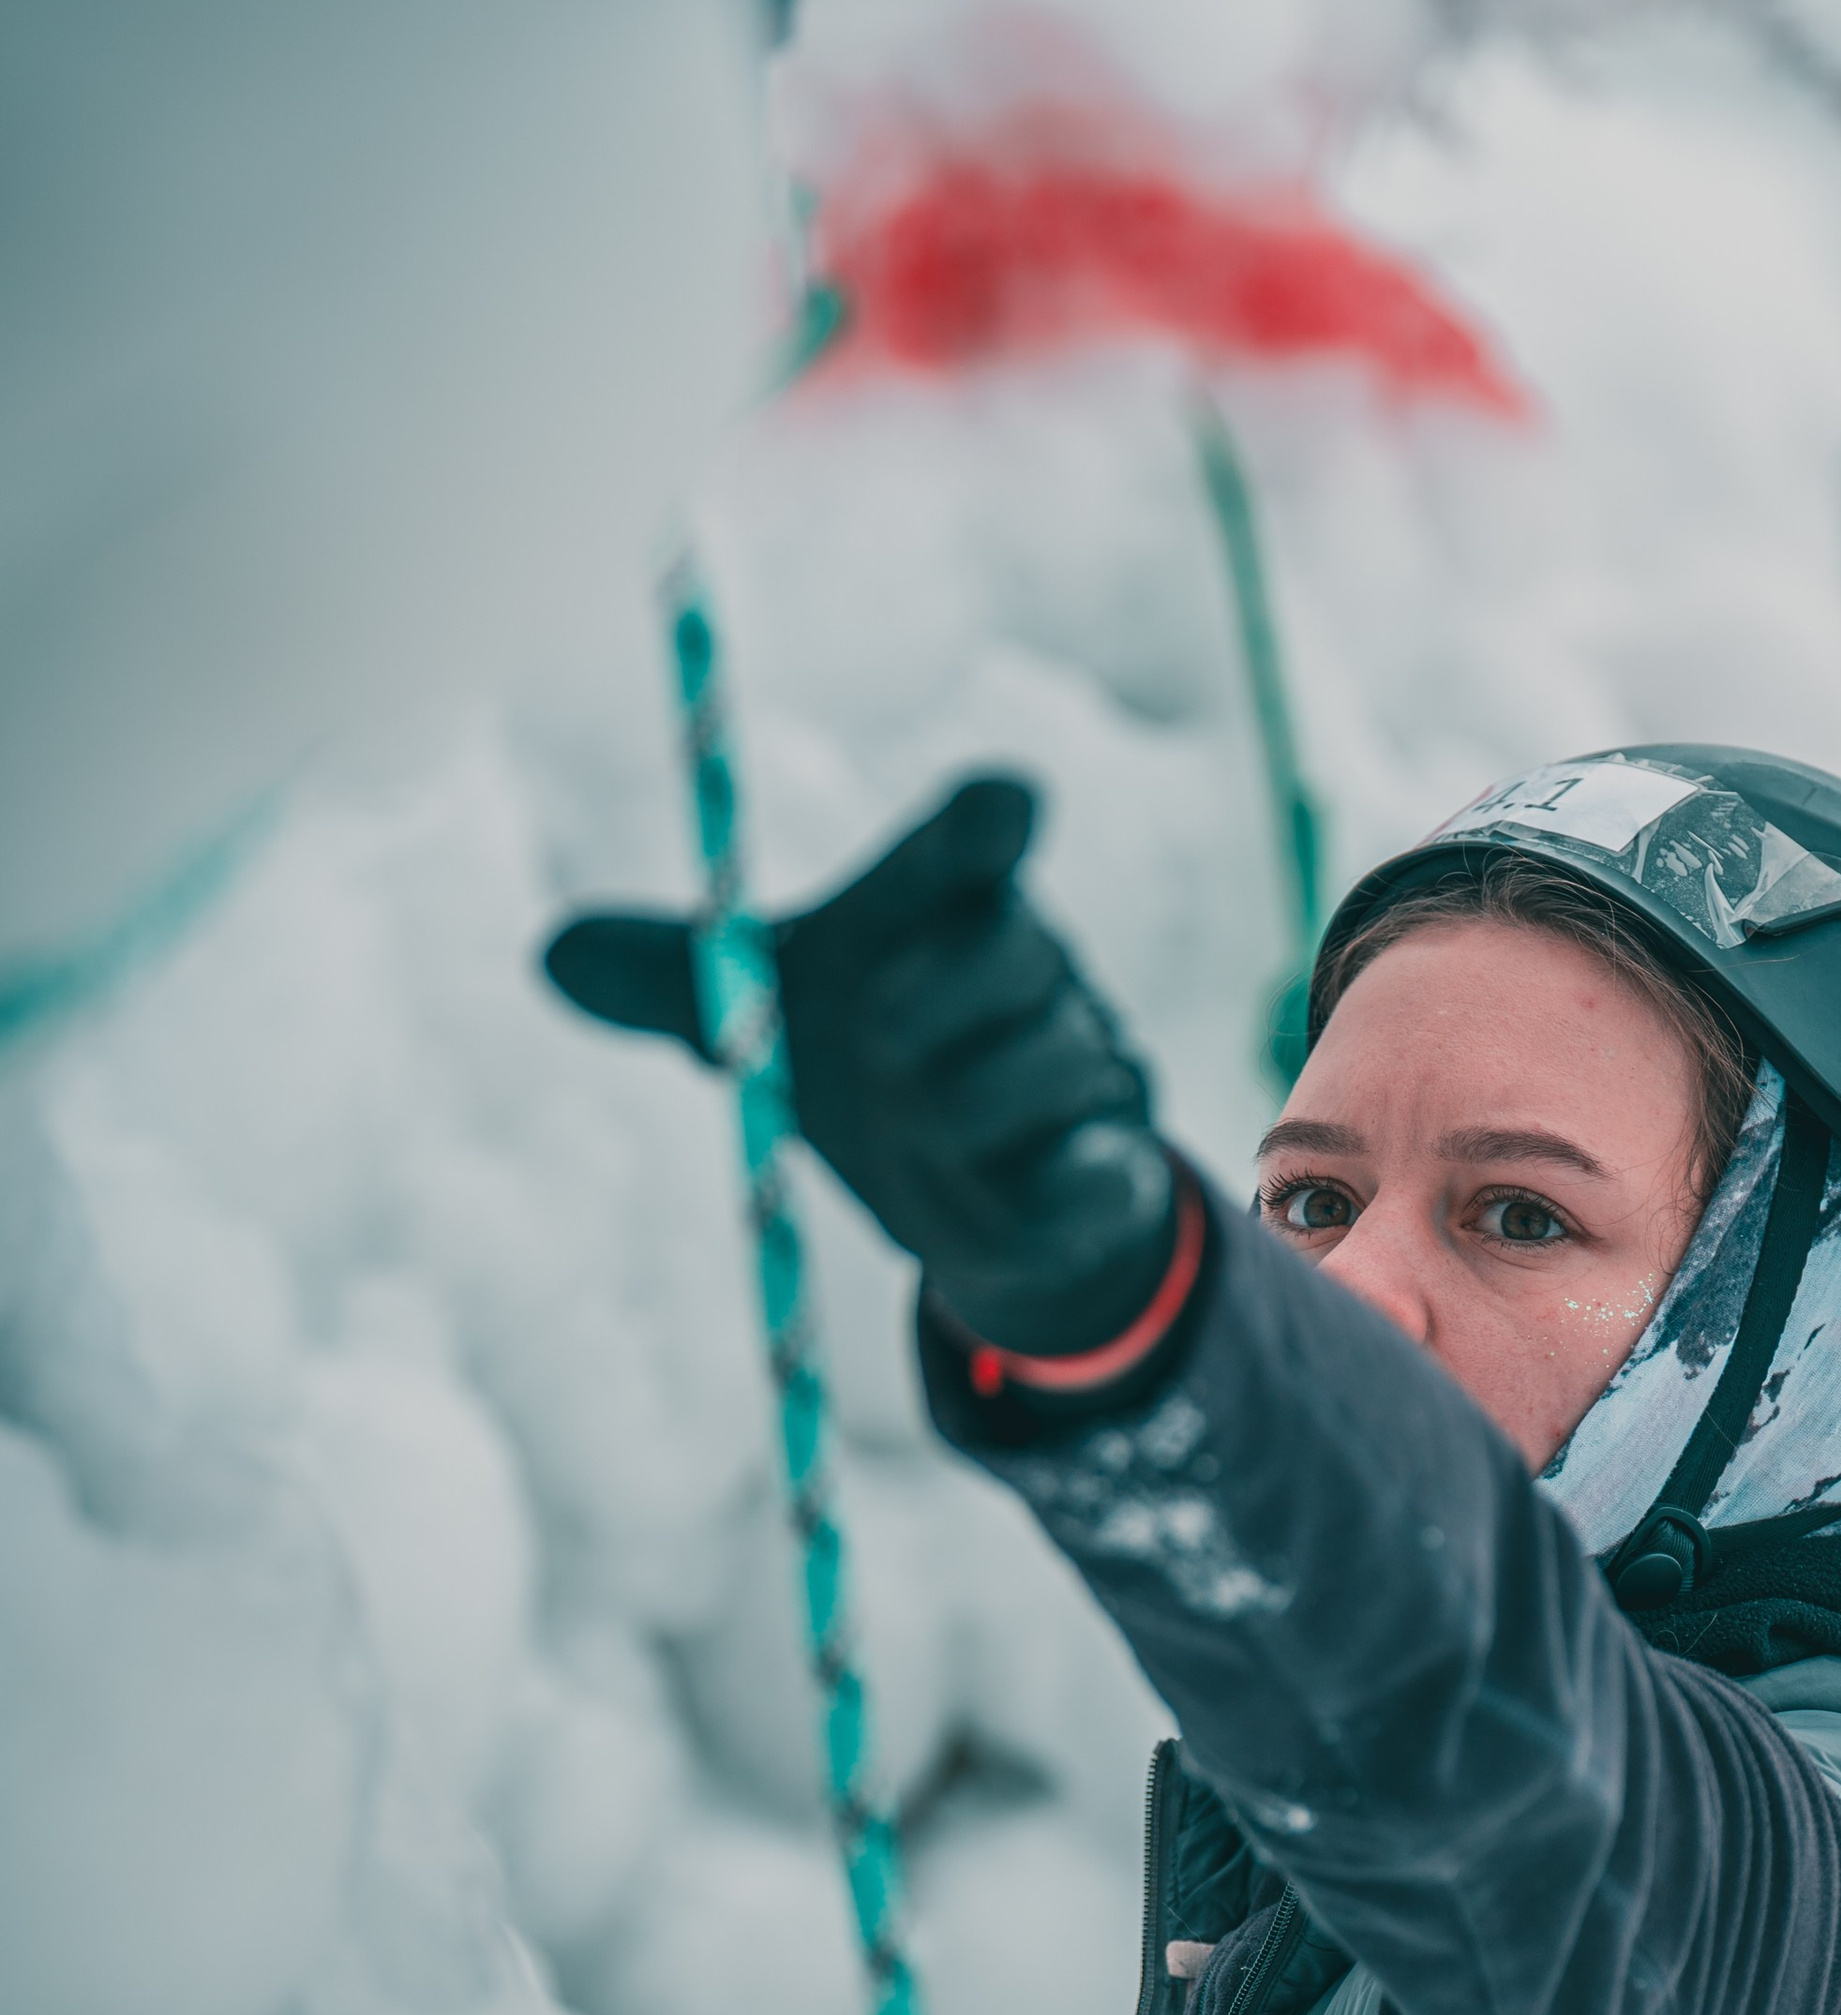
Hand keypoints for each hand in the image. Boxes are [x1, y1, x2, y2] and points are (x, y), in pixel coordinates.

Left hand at [544, 773, 1177, 1356]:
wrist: (967, 1207)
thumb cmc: (866, 1073)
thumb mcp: (767, 1019)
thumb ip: (674, 981)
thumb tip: (548, 954)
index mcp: (952, 904)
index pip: (981, 832)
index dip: (995, 817)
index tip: (1008, 806)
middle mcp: (1033, 964)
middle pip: (1010, 952)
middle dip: (933, 1010)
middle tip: (880, 1048)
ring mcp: (1087, 1058)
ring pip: (1033, 1073)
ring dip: (956, 1124)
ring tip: (924, 1138)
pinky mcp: (1116, 1163)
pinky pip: (1091, 1169)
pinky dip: (1049, 1183)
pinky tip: (1028, 1183)